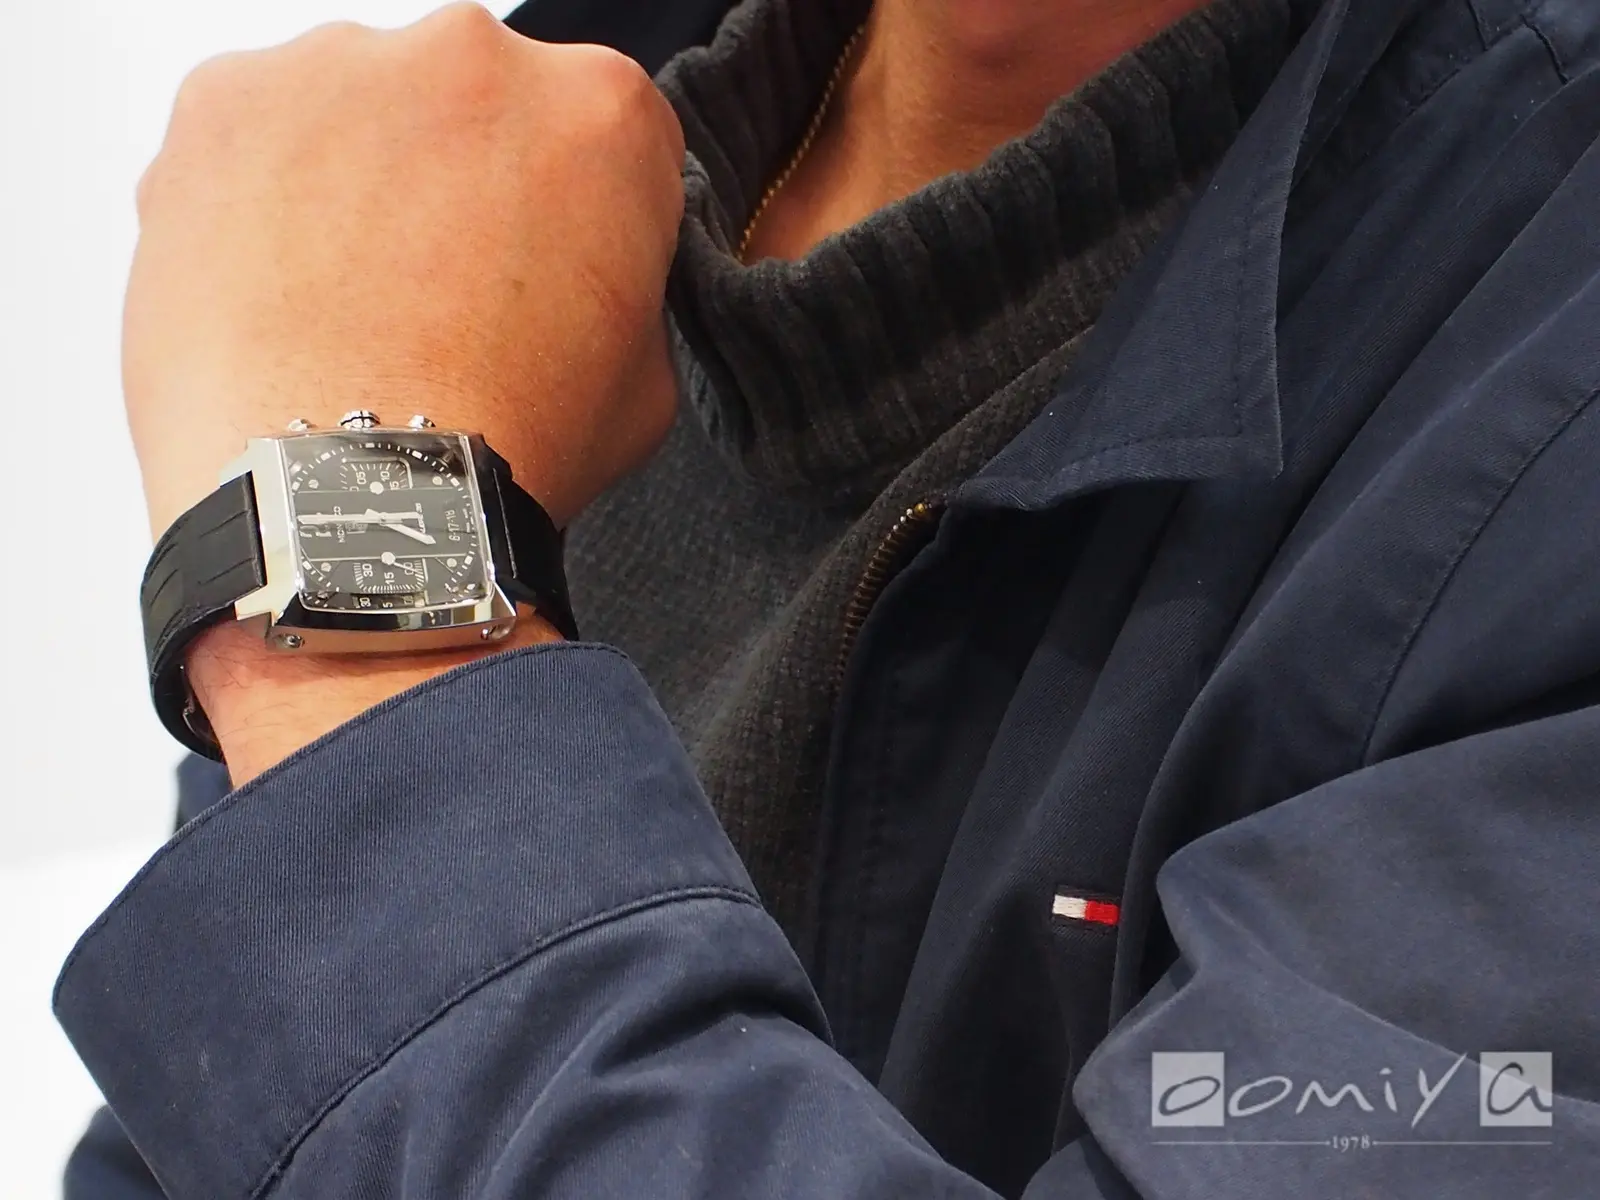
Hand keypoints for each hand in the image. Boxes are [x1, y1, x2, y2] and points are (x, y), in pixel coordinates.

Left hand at [123, 4, 686, 780]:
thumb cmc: (498, 451)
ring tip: (352, 310)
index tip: (547, 261)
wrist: (361, 511)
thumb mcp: (647, 378)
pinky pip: (255, 136)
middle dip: (463, 182)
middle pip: (473, 104)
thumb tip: (588, 281)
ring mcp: (339, 71)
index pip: (599, 131)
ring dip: (361, 185)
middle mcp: (473, 58)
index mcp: (602, 113)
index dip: (575, 211)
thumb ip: (626, 285)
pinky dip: (264, 199)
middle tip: (443, 295)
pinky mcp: (224, 103)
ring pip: (359, 113)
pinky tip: (285, 295)